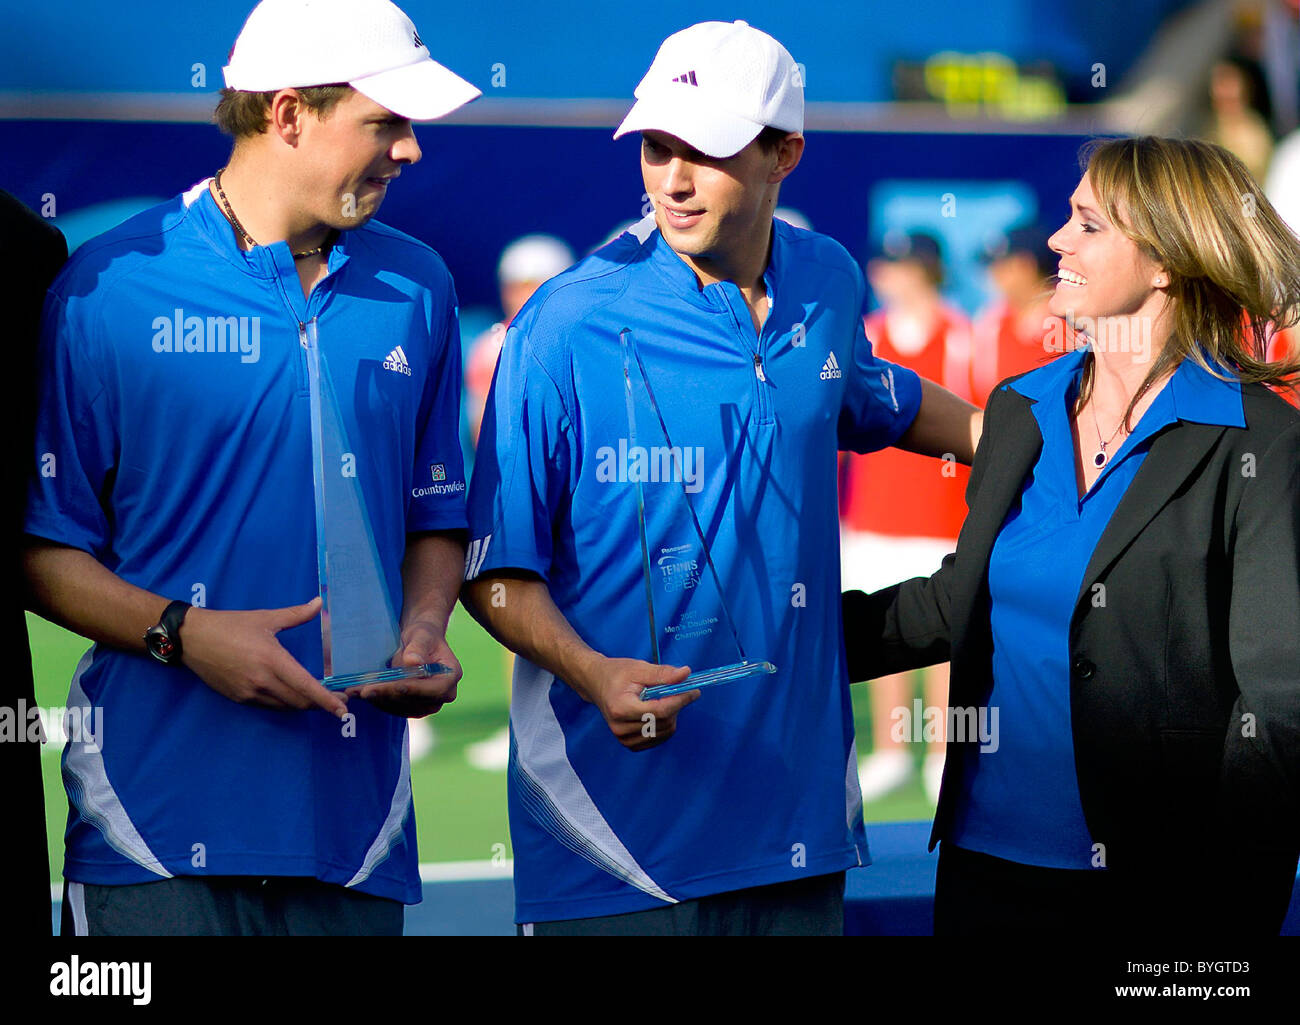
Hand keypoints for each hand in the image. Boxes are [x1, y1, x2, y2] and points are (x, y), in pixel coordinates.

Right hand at [180, 596, 347, 717]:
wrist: (192, 638)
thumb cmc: (230, 625)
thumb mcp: (265, 618)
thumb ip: (296, 615)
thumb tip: (320, 602)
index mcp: (272, 660)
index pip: (306, 686)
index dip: (326, 700)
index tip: (343, 710)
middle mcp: (262, 681)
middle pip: (299, 701)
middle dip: (320, 704)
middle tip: (337, 700)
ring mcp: (249, 692)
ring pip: (285, 706)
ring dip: (303, 704)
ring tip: (318, 697)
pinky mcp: (239, 699)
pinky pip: (269, 706)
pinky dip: (285, 703)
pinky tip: (292, 694)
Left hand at [345, 620, 461, 717]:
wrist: (418, 642)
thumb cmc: (423, 635)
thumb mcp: (421, 635)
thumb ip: (417, 648)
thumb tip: (413, 662)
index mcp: (451, 676)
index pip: (435, 689)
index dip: (414, 689)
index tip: (394, 684)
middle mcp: (444, 694)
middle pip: (416, 701)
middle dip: (389, 694)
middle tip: (364, 689)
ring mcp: (428, 703)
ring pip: (402, 707)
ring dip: (379, 700)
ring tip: (356, 691)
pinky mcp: (412, 707)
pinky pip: (394, 708)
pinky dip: (376, 700)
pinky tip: (359, 693)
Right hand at [578, 657, 699, 751]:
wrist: (597, 684)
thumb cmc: (617, 674)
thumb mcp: (639, 668)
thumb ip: (662, 673)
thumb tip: (685, 674)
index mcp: (621, 708)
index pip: (659, 711)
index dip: (680, 701)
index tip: (693, 691)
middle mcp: (621, 728)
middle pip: (663, 721)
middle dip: (676, 705)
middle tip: (680, 690)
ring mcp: (624, 739)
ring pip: (664, 731)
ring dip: (671, 715)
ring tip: (663, 699)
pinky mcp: (629, 744)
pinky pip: (659, 738)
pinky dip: (665, 725)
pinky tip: (658, 712)